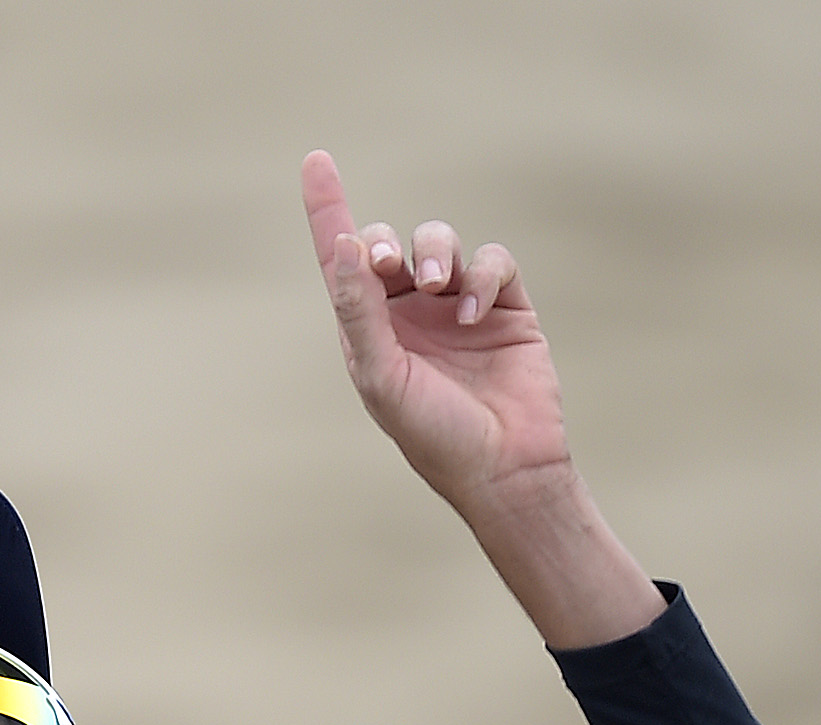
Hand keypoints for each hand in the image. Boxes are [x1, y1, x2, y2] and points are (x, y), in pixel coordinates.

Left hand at [299, 152, 661, 650]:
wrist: (505, 467)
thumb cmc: (433, 434)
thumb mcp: (380, 376)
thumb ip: (358, 311)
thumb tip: (342, 246)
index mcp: (367, 329)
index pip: (340, 259)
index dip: (326, 208)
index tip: (315, 160)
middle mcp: (408, 312)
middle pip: (390, 242)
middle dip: (388, 244)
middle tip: (390, 263)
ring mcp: (456, 305)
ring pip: (442, 242)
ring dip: (437, 252)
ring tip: (439, 287)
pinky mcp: (505, 306)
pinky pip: (492, 260)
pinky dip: (483, 275)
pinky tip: (476, 311)